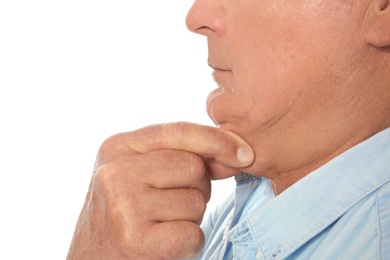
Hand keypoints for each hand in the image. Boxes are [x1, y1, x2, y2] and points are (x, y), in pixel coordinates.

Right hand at [67, 122, 253, 259]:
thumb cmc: (128, 208)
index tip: (244, 154)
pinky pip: (192, 233)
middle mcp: (115, 172)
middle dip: (195, 187)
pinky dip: (189, 242)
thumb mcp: (145, 170)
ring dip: (190, 216)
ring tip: (162, 222)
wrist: (94, 254)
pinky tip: (164, 243)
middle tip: (170, 202)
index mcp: (117, 146)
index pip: (178, 131)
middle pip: (193, 167)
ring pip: (196, 201)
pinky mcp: (134, 240)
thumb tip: (238, 156)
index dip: (216, 140)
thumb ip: (186, 156)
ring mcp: (123, 205)